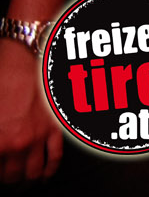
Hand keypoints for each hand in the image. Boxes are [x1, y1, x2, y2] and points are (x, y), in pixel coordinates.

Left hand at [0, 42, 60, 182]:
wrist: (29, 55)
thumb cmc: (5, 75)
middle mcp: (21, 142)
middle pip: (12, 177)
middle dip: (7, 179)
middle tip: (4, 175)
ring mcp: (41, 137)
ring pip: (34, 172)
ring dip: (26, 178)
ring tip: (21, 177)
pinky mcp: (57, 128)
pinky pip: (56, 158)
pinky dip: (49, 170)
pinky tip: (44, 174)